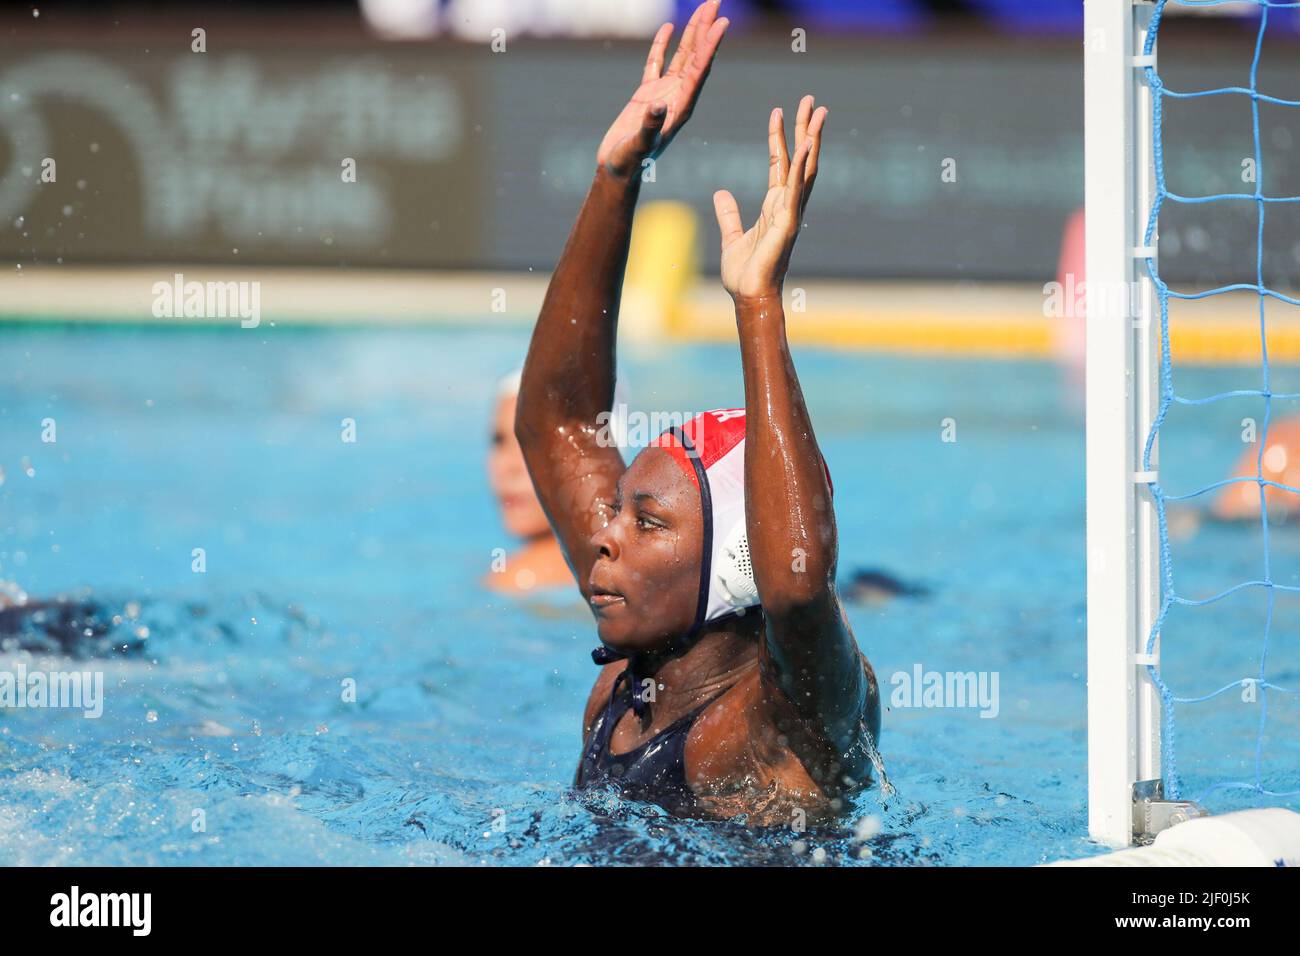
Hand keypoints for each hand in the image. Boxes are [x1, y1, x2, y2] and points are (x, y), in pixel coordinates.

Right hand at [596, 1, 729, 177]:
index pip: (700, 71)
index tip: (722, 22)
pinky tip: (667, 29)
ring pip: (682, 57)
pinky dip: (662, 46)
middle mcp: (677, 98)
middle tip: (716, 2)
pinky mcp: (647, 96)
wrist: (618, 171)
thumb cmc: (630, 163)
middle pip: (696, 58)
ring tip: (703, 8)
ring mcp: (663, 95)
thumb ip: (650, 126)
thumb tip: (658, 105)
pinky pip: (657, 64)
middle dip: (706, 30)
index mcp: (681, 108)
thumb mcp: (640, 146)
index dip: (710, 46)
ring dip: (692, 33)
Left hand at [713, 96, 826, 300]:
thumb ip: (729, 214)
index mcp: (775, 206)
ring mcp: (791, 212)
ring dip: (812, 138)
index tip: (778, 111)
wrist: (748, 296)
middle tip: (812, 100)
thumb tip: (721, 193)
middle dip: (806, 128)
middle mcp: (788, 205)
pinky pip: (797, 189)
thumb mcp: (731, 236)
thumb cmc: (744, 273)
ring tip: (818, 111)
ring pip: (806, 168)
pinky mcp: (789, 223)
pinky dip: (802, 166)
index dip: (779, 137)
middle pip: (801, 158)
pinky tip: (808, 144)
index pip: (780, 163)